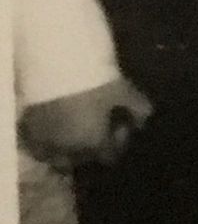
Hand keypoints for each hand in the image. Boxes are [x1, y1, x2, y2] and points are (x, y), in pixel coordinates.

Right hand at [19, 79, 152, 169]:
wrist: (57, 64)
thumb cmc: (95, 80)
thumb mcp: (123, 91)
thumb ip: (139, 108)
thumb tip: (145, 121)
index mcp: (93, 143)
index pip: (109, 157)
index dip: (118, 143)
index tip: (121, 125)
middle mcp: (67, 150)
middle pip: (83, 158)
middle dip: (92, 147)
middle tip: (97, 125)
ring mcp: (43, 142)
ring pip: (57, 157)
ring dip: (67, 148)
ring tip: (75, 128)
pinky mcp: (27, 130)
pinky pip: (36, 146)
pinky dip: (45, 142)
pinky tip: (54, 126)